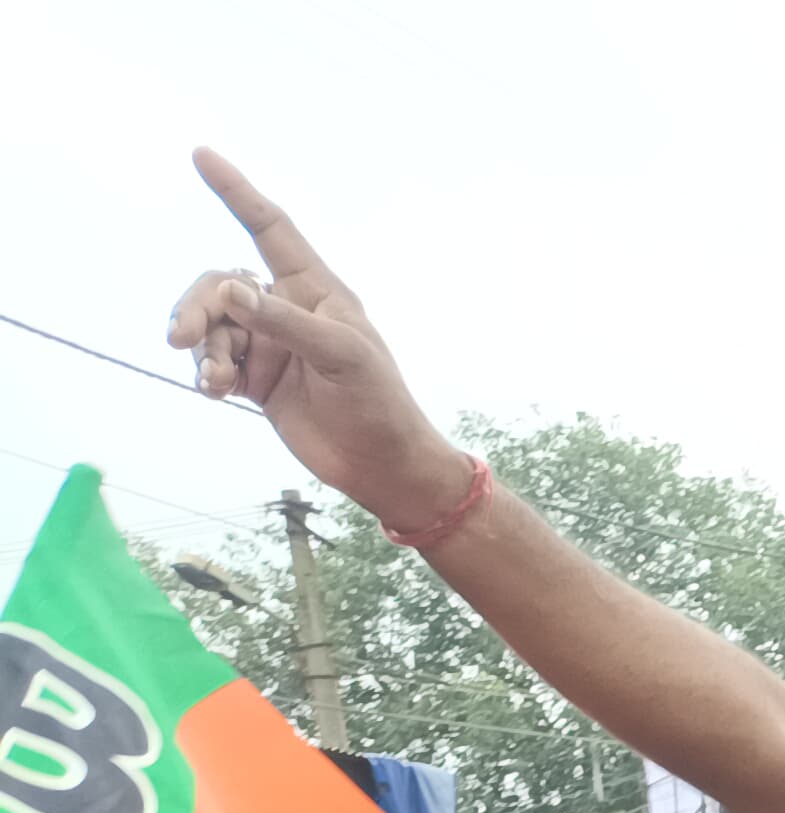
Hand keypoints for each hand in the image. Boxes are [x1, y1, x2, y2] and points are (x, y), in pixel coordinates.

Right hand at [166, 152, 470, 531]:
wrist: (380, 463)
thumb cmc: (379, 403)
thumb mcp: (342, 358)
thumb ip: (285, 323)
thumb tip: (230, 290)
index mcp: (317, 290)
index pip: (271, 228)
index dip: (237, 193)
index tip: (201, 156)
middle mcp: (288, 309)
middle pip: (221, 284)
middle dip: (197, 305)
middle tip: (184, 339)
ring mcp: (269, 343)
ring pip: (211, 323)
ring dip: (202, 346)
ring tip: (214, 379)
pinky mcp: (254, 377)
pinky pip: (211, 359)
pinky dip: (206, 370)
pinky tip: (215, 392)